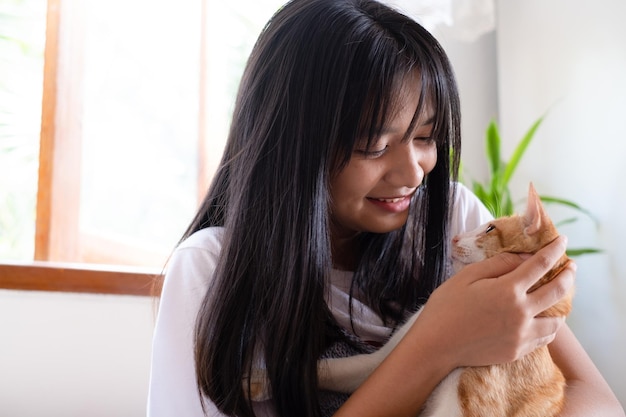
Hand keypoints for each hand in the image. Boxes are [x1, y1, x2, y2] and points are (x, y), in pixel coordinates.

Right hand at [414, 235, 574, 369]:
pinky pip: (544, 338)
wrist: (436, 346)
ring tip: (557, 296)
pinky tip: (543, 320)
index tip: (562, 242)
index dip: (554, 250)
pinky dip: (549, 326)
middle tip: (570, 266)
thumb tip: (524, 257)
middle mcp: (521, 313)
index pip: (540, 264)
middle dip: (568, 275)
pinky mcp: (517, 351)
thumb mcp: (467, 276)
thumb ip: (498, 264)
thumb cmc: (446, 307)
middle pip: (558, 291)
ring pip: (556, 320)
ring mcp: (521, 335)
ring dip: (561, 305)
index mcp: (508, 290)